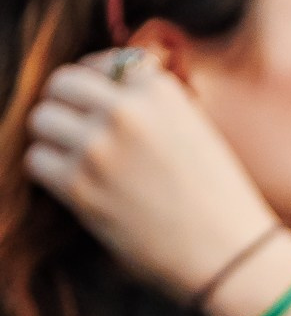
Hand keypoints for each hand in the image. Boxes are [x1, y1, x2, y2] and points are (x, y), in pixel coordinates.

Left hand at [24, 51, 275, 304]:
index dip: (100, 84)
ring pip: (41, 119)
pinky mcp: (78, 186)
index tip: (103, 106)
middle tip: (79, 131)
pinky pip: (37, 161)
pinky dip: (50, 171)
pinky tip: (76, 184)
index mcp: (159, 89)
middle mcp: (124, 110)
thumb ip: (152, 103)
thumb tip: (102, 93)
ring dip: (54, 138)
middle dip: (67, 105)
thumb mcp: (194, 128)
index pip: (104, 63)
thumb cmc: (217, 197)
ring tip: (77, 159)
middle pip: (62, 84)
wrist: (229, 253)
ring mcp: (97, 146)